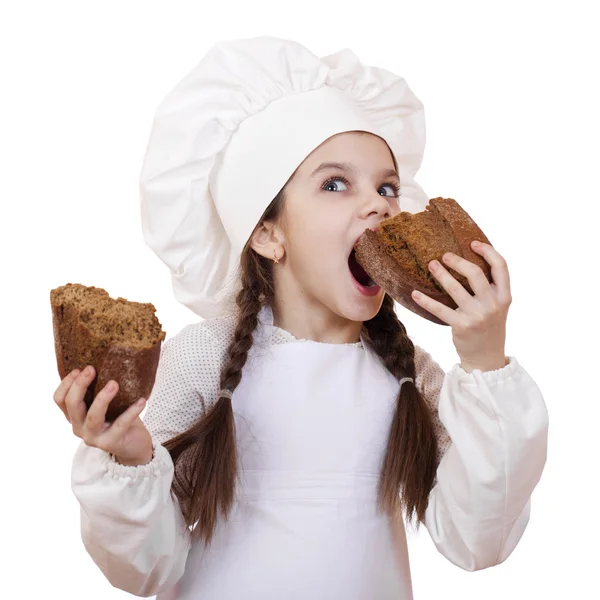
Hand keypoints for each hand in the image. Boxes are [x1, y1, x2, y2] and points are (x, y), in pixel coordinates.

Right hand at [53, 365, 152, 465]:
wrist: (134, 445)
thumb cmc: (119, 417)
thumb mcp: (106, 403)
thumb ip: (101, 388)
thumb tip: (112, 357)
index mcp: (75, 416)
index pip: (60, 399)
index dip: (66, 383)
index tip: (78, 368)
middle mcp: (79, 427)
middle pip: (72, 405)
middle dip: (80, 385)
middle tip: (92, 369)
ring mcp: (93, 437)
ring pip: (92, 417)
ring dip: (102, 398)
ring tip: (114, 383)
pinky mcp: (110, 443)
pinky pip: (120, 424)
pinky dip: (131, 411)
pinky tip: (142, 401)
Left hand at [411, 241, 510, 371]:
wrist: (487, 358)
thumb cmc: (489, 327)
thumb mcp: (498, 307)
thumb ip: (490, 289)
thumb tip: (469, 263)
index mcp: (504, 297)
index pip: (501, 266)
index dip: (488, 251)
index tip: (472, 243)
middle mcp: (493, 304)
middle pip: (475, 274)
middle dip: (458, 261)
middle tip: (444, 255)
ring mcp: (477, 316)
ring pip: (455, 288)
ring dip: (441, 274)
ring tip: (431, 265)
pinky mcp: (461, 326)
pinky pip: (439, 309)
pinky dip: (425, 300)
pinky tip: (415, 293)